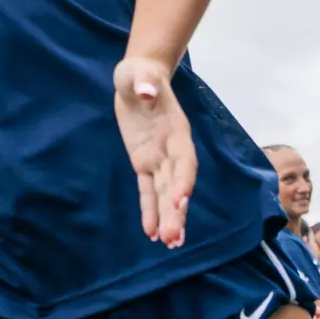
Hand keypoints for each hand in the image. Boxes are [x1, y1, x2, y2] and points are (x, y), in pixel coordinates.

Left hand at [113, 57, 195, 247]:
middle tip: (174, 239)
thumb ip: (143, 84)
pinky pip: (147, 190)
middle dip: (176, 211)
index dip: (183, 181)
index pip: (184, 160)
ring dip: (168, 218)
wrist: (136, 77)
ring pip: (165, 192)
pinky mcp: (143, 163)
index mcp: (176, 131)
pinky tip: (151, 232)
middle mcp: (172, 149)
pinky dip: (149, 210)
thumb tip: (146, 91)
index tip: (179, 201)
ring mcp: (158, 158)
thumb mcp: (137, 75)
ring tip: (169, 244)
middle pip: (176, 184)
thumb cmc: (139, 74)